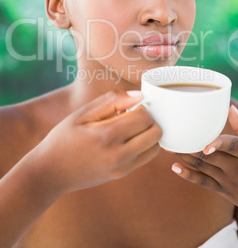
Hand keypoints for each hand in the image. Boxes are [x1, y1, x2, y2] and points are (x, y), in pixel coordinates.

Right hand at [36, 90, 161, 196]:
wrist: (51, 172)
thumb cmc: (64, 138)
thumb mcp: (83, 114)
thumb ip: (112, 101)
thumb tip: (139, 95)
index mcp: (107, 135)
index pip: (144, 116)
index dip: (140, 106)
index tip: (128, 106)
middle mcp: (119, 154)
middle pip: (156, 132)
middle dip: (148, 119)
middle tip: (132, 115)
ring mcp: (122, 168)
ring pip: (155, 146)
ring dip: (149, 133)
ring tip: (131, 127)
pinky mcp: (122, 174)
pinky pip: (146, 157)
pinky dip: (144, 145)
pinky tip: (128, 139)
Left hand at [171, 105, 237, 224]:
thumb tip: (230, 107)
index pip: (232, 146)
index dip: (218, 144)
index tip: (205, 144)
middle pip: (211, 157)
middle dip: (191, 146)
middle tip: (174, 135)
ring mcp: (229, 181)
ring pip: (203, 167)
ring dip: (185, 157)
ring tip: (169, 146)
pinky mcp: (224, 190)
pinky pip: (204, 183)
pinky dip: (189, 175)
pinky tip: (175, 167)